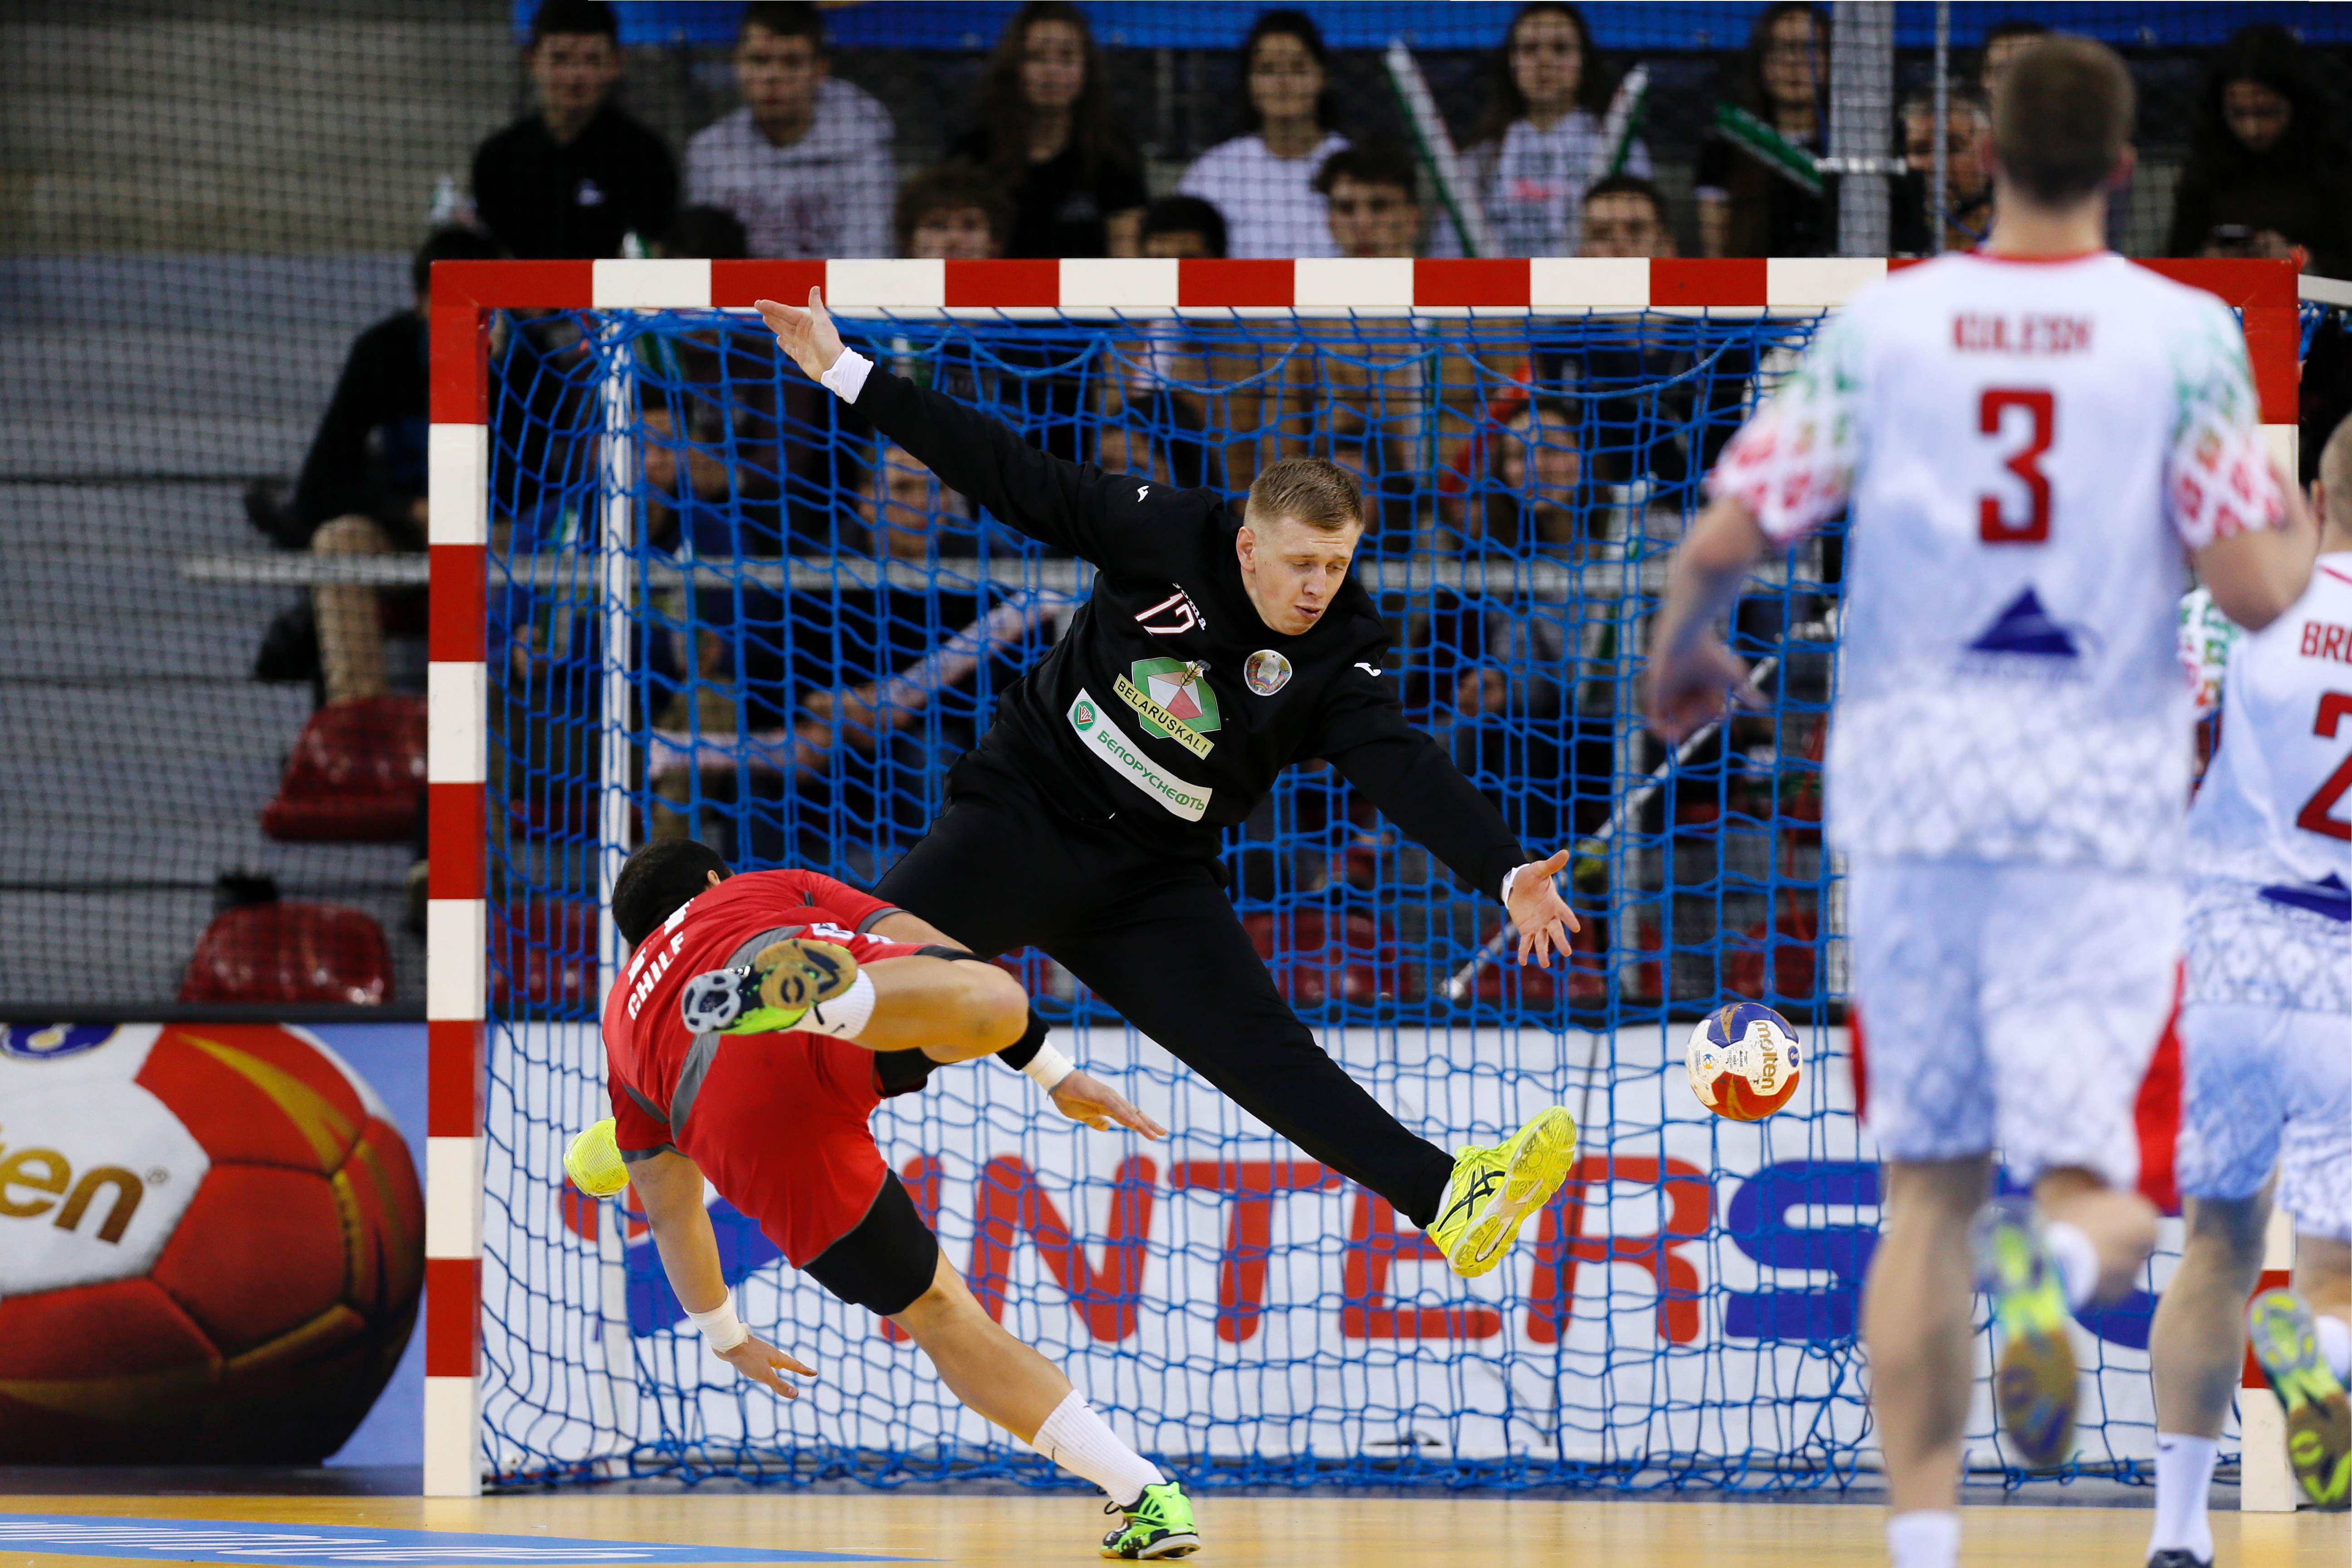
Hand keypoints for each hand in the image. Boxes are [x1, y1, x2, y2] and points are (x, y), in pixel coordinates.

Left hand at [716, 1333, 815, 1399]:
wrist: (729, 1342)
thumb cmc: (747, 1359)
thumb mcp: (764, 1374)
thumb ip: (779, 1384)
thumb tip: (796, 1394)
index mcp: (777, 1357)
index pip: (795, 1365)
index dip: (805, 1371)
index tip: (815, 1373)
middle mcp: (771, 1353)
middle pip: (786, 1361)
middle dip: (795, 1366)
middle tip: (803, 1370)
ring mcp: (760, 1351)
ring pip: (774, 1359)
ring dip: (781, 1364)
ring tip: (782, 1367)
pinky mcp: (750, 1352)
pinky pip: (763, 1359)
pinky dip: (768, 1363)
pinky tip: (760, 1364)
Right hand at [753, 288, 846, 381]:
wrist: (835, 368)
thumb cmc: (830, 345)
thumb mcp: (822, 323)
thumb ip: (816, 306)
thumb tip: (815, 287)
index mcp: (808, 323)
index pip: (786, 312)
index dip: (773, 307)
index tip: (760, 303)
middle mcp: (804, 332)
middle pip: (783, 321)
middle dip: (771, 313)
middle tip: (757, 305)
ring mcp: (802, 345)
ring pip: (785, 332)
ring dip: (775, 325)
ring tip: (765, 318)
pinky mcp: (801, 357)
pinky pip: (789, 348)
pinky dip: (783, 344)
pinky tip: (777, 339)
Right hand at [1049, 1069, 1166, 1139]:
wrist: (1057, 1084)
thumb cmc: (1069, 1097)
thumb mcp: (1083, 1116)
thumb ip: (1095, 1122)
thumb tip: (1107, 1127)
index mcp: (1108, 1107)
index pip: (1129, 1118)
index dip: (1142, 1126)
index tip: (1155, 1134)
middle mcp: (1112, 1101)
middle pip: (1134, 1114)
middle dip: (1148, 1124)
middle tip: (1163, 1133)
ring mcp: (1108, 1097)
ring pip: (1128, 1112)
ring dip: (1141, 1123)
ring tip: (1153, 1133)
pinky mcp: (1101, 1095)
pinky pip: (1115, 1107)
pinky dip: (1125, 1115)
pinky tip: (1134, 1123)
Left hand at [1505, 849, 1581, 969]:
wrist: (1517, 885)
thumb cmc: (1531, 877)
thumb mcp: (1539, 870)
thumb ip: (1551, 865)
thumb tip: (1565, 851)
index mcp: (1555, 903)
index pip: (1564, 912)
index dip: (1570, 919)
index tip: (1575, 927)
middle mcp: (1549, 917)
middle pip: (1556, 931)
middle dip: (1561, 941)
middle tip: (1567, 953)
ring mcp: (1539, 925)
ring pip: (1543, 941)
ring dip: (1544, 952)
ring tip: (1545, 964)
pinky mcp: (1527, 930)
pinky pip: (1526, 942)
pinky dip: (1524, 952)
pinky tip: (1523, 962)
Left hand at [1643, 637, 1763, 742]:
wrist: (1685, 640)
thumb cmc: (1711, 655)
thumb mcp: (1734, 678)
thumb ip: (1749, 694)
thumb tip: (1766, 707)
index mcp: (1704, 688)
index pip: (1712, 714)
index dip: (1719, 716)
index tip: (1722, 707)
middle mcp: (1688, 694)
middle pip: (1697, 720)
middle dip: (1705, 718)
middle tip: (1709, 703)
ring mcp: (1671, 697)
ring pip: (1681, 724)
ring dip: (1691, 723)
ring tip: (1696, 707)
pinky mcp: (1655, 698)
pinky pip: (1657, 725)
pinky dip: (1666, 735)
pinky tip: (1676, 735)